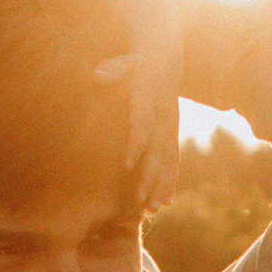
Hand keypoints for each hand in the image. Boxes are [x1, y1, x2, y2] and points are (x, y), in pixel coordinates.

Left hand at [99, 38, 183, 205]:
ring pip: (167, 162)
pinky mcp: (173, 136)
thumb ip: (111, 70)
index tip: (126, 164)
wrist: (165, 62)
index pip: (142, 125)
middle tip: (140, 201)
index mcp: (149, 100)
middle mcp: (163, 118)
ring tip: (153, 209)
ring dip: (161, 186)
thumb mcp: (124, 62)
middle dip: (150, 177)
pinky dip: (170, 182)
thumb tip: (97, 74)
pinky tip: (166, 202)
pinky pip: (174, 162)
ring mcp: (170, 129)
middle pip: (157, 152)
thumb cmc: (136, 66)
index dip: (136, 144)